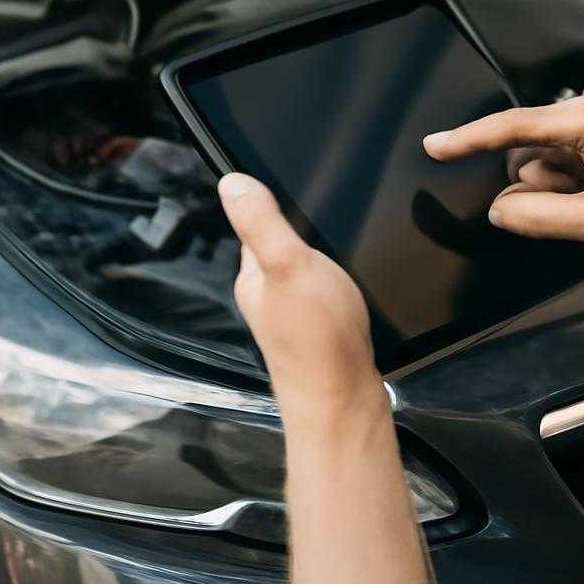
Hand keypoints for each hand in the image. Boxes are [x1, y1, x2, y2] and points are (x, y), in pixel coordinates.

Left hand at [218, 173, 382, 421]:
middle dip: (303, 227)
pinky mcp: (318, 330)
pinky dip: (335, 278)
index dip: (273, 199)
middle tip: (332, 208)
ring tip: (345, 241)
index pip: (255, 224)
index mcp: (252, 276)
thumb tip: (231, 181)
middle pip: (281, 245)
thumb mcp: (288, 265)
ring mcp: (292, 315)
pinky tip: (352, 280)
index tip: (297, 181)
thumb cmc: (317, 335)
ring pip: (303, 268)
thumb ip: (261, 222)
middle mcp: (267, 295)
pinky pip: (322, 290)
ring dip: (322, 254)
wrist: (344, 402)